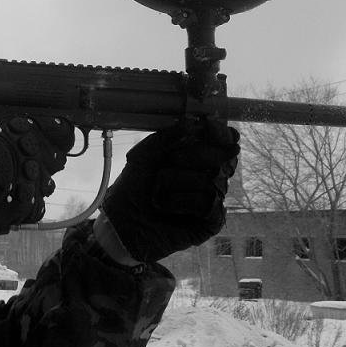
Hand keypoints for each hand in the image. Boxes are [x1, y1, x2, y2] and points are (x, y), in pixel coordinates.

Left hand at [101, 119, 238, 261]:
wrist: (121, 224)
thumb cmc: (132, 190)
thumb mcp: (144, 156)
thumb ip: (166, 137)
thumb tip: (192, 122)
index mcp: (196, 158)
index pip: (223, 141)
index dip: (220, 132)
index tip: (209, 125)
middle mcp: (208, 176)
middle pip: (224, 157)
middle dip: (196, 154)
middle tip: (171, 160)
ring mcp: (211, 199)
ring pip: (213, 180)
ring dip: (179, 181)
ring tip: (158, 191)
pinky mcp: (210, 222)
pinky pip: (209, 204)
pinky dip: (182, 202)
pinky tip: (165, 206)